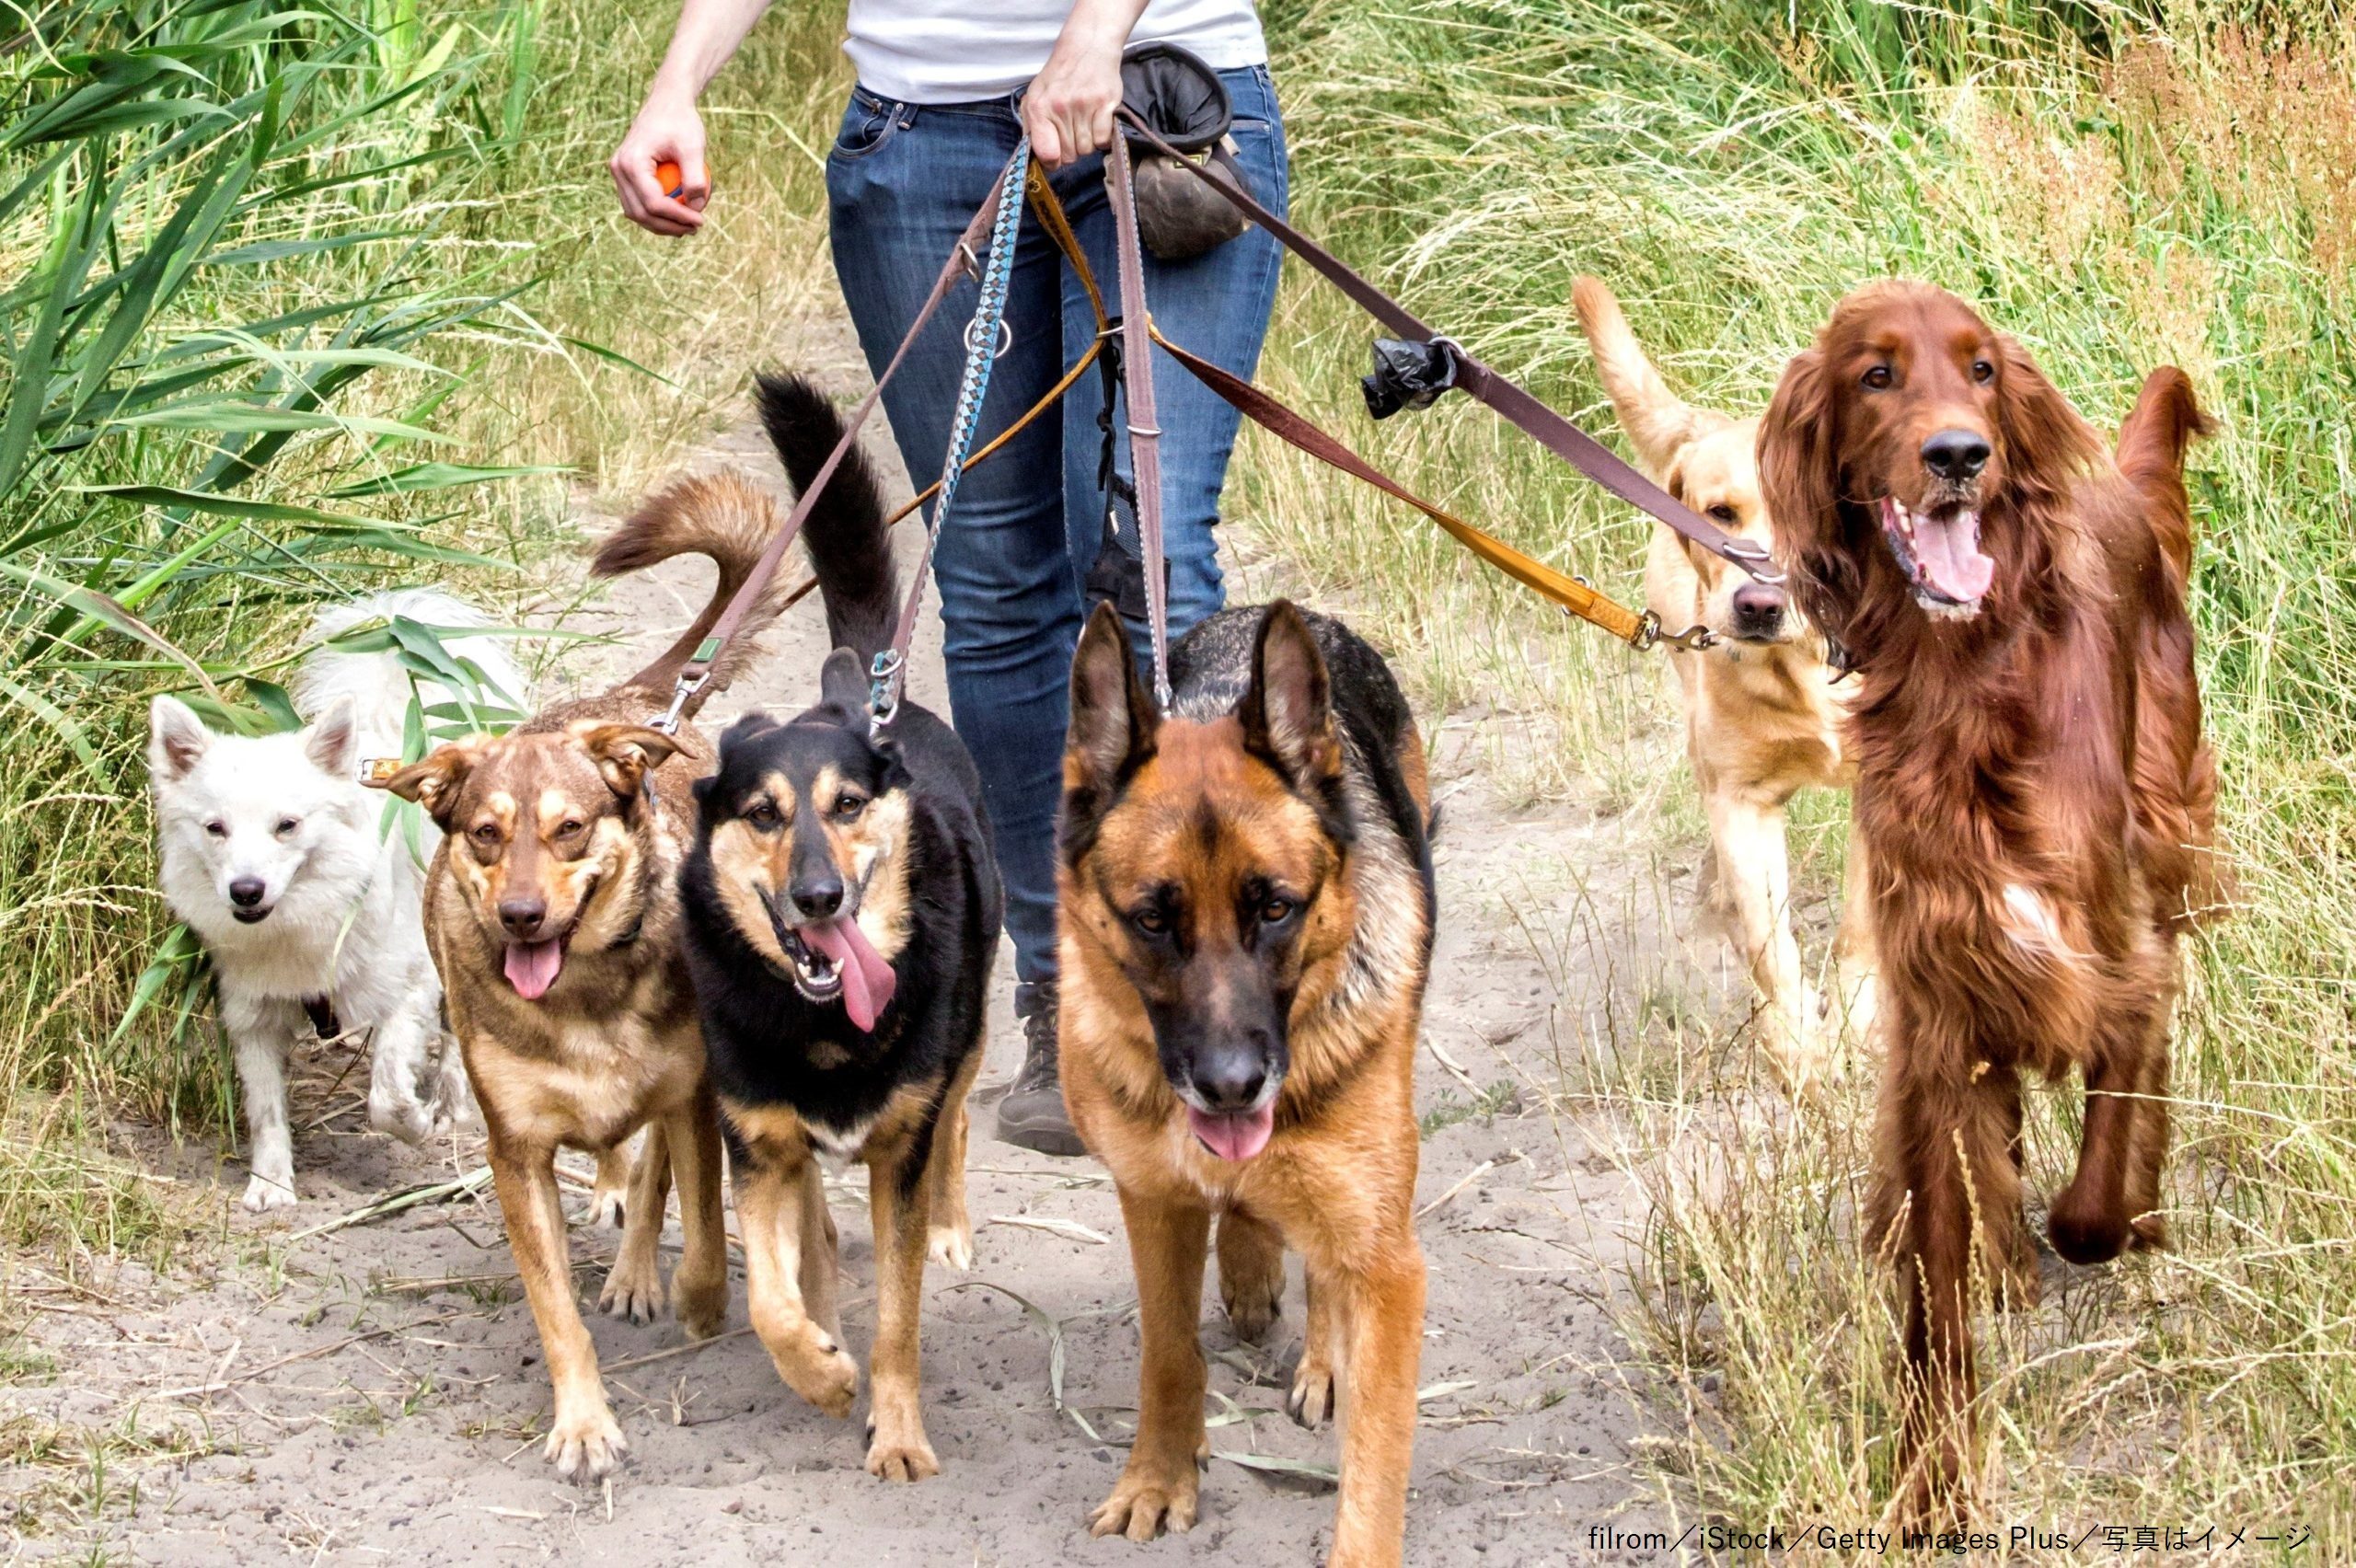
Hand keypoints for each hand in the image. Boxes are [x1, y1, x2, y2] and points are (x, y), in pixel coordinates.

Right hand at [611, 90, 710, 235]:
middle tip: (695, 228)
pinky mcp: (625, 174)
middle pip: (641, 213)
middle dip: (668, 227)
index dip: (678, 218)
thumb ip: (695, 178)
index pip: (653, 203)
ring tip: (687, 226)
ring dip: (660, 225)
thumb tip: (697, 209)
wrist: (666, 103)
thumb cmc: (681, 121)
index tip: (701, 221)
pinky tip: (678, 217)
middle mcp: (619, 168)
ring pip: (636, 212)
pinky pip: (637, 202)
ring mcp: (619, 172)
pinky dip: (655, 213)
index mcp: (631, 162)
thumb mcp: (693, 147)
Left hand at [1022, 18, 1125, 168]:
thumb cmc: (1059, 75)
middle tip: (1072, 131)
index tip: (1055, 156)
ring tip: (1084, 123)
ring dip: (1086, 143)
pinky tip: (1097, 122)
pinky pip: (1103, 141)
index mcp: (1038, 107)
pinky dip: (1101, 137)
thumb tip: (1033, 157)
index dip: (1052, 161)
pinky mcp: (1106, 105)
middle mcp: (1060, 107)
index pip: (1046, 153)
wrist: (1088, 47)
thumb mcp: (1035, 95)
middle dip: (1070, 149)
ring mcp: (1084, 106)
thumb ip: (1031, 126)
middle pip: (1069, 155)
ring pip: (1087, 150)